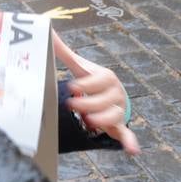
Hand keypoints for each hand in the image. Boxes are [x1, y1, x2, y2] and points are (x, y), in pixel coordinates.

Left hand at [53, 31, 139, 153]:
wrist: (107, 96)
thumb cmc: (91, 80)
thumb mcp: (80, 66)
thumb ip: (63, 51)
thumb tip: (48, 31)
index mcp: (107, 77)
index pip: (101, 79)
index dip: (87, 84)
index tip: (72, 86)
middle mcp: (116, 93)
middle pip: (106, 100)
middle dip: (88, 103)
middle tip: (71, 105)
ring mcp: (119, 110)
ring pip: (114, 116)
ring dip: (101, 120)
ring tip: (87, 121)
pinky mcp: (118, 127)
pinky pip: (127, 134)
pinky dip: (130, 142)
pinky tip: (132, 150)